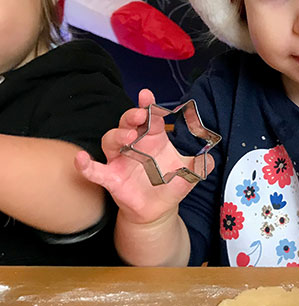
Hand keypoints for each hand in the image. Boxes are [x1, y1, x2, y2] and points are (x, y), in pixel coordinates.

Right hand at [74, 89, 214, 225]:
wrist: (158, 210)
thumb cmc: (171, 184)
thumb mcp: (191, 174)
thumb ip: (201, 165)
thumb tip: (211, 158)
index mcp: (154, 138)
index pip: (150, 117)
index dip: (148, 105)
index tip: (146, 95)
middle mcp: (135, 144)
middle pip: (128, 122)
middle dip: (132, 115)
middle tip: (140, 115)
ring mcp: (120, 160)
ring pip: (111, 140)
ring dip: (117, 134)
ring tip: (129, 135)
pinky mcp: (111, 178)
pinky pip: (95, 170)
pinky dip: (86, 165)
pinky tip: (80, 159)